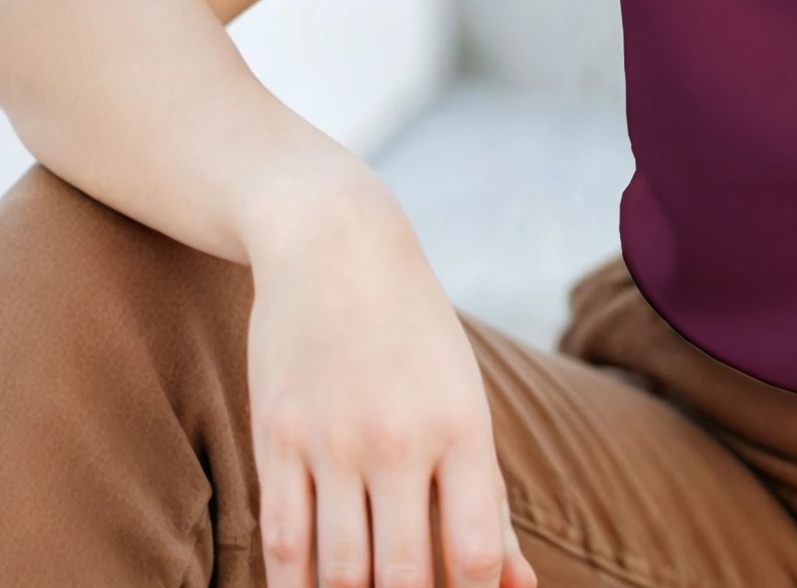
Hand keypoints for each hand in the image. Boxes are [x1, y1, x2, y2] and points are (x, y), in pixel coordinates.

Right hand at [242, 167, 537, 587]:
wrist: (335, 243)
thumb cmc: (415, 334)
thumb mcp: (466, 400)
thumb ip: (489, 499)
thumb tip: (521, 587)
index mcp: (462, 425)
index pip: (476, 552)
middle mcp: (400, 437)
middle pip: (404, 578)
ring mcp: (332, 440)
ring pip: (338, 575)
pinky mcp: (275, 438)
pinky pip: (280, 546)